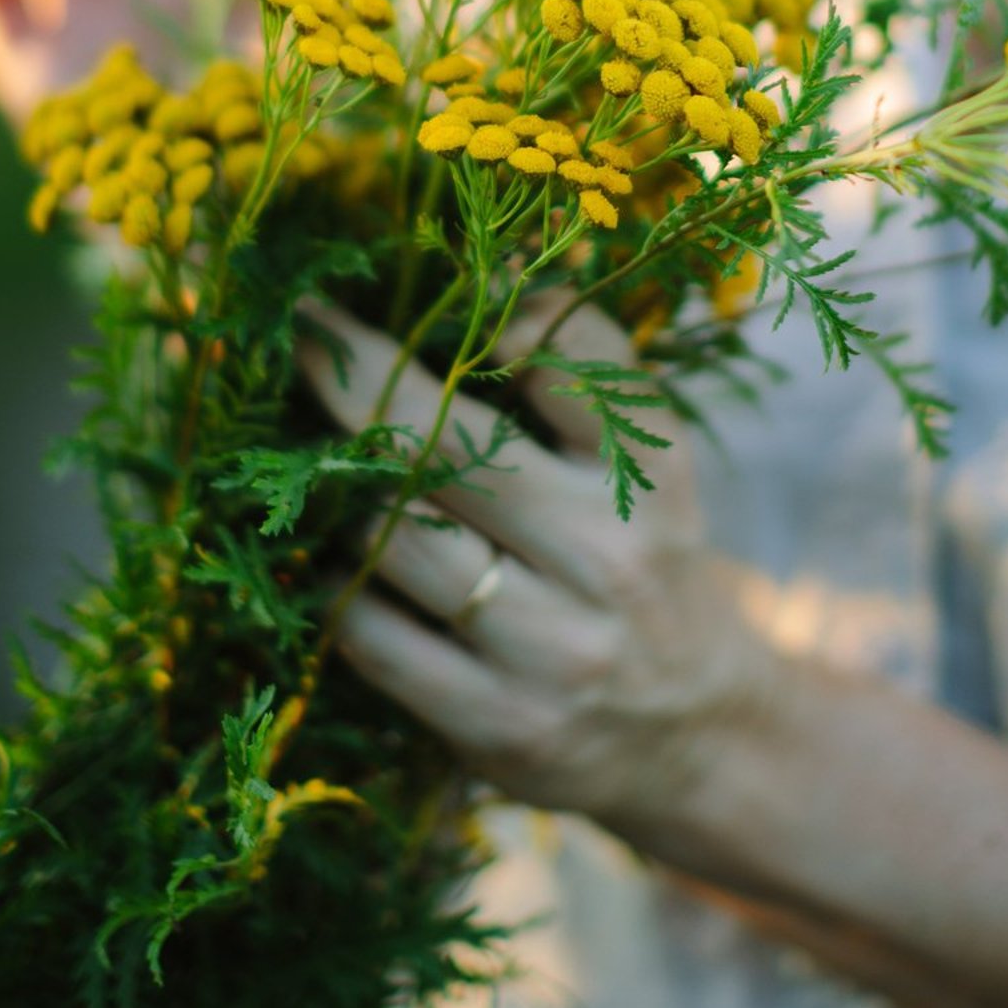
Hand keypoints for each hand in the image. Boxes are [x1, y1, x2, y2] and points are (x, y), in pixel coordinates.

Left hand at [306, 305, 778, 852]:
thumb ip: (585, 366)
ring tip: (347, 480)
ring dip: (355, 499)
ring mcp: (551, 650)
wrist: (701, 733)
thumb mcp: (652, 464)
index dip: (498, 316)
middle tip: (306, 332)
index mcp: (648, 478)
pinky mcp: (498, 726)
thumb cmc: (648, 564)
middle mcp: (607, 559)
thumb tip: (496, 274)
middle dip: (360, 381)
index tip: (439, 288)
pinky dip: (346, 591)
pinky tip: (351, 572)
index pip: (568, 364)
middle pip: (449, 448)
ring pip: (399, 540)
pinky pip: (376, 636)